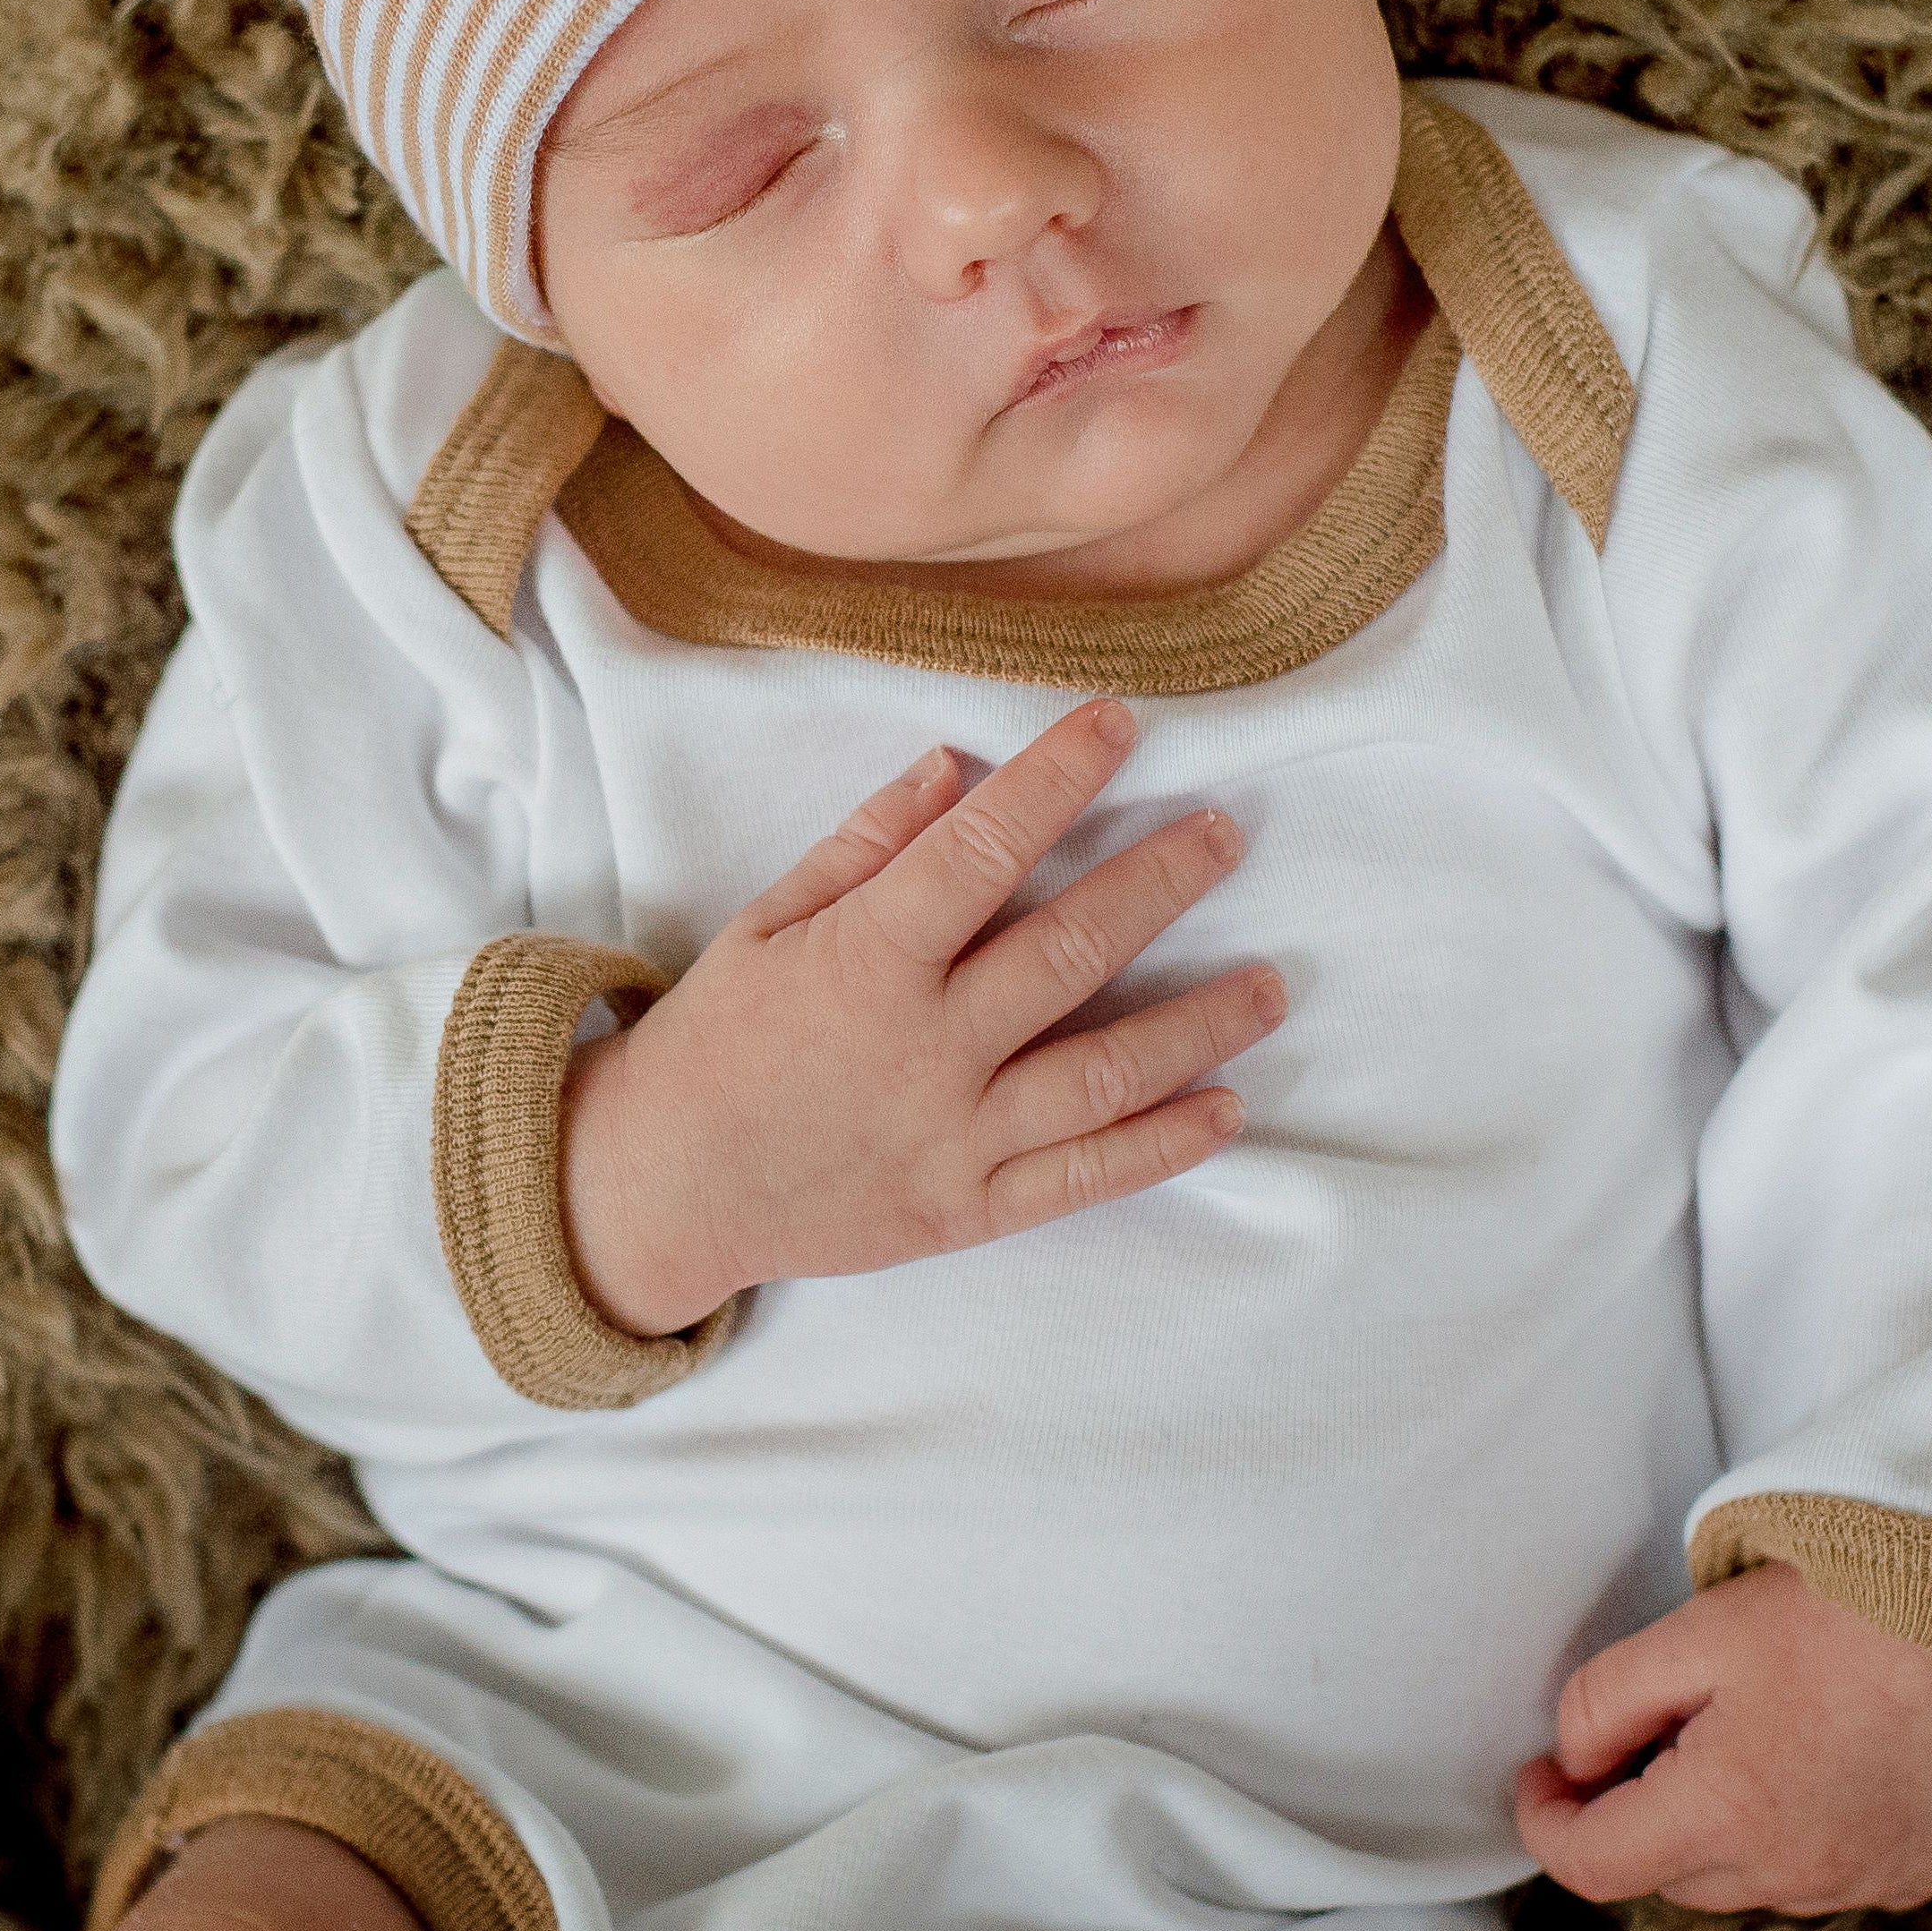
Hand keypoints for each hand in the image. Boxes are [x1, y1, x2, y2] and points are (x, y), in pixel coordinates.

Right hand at [558, 697, 1283, 1334]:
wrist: (661, 1189)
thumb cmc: (717, 1038)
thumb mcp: (769, 922)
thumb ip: (868, 845)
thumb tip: (958, 765)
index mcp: (866, 960)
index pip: (983, 850)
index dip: (1059, 777)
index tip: (1121, 722)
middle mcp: (922, 1048)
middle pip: (1069, 954)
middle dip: (1157, 884)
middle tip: (1224, 834)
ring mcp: (952, 1137)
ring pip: (1100, 1074)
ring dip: (1195, 1025)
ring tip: (1270, 985)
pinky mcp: (968, 1208)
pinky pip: (1082, 1178)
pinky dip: (1161, 1147)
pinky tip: (1226, 1110)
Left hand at [1514, 1564, 1931, 1915]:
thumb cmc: (1835, 1609)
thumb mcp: (1690, 1634)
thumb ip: (1605, 1702)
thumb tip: (1575, 1761)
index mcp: (1729, 1815)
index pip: (1597, 1865)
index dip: (1547, 1822)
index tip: (1539, 1776)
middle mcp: (1797, 1873)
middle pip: (1669, 1874)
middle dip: (1633, 1813)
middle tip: (1642, 1729)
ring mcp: (1863, 1882)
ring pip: (1744, 1878)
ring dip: (1715, 1826)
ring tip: (1734, 1728)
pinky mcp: (1913, 1872)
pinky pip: (1820, 1873)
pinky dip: (1791, 1830)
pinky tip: (1807, 1753)